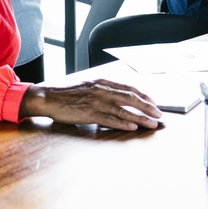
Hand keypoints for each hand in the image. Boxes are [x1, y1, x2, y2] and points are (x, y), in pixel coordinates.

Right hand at [19, 79, 161, 130]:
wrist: (48, 97)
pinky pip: (110, 118)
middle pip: (130, 98)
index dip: (144, 96)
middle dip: (147, 106)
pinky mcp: (89, 113)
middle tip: (159, 114)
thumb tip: (119, 96)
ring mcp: (96, 101)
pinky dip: (123, 123)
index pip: (128, 87)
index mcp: (102, 82)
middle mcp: (101, 89)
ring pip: (124, 109)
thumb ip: (103, 89)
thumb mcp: (87, 86)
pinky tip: (133, 127)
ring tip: (152, 123)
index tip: (153, 103)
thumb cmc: (66, 94)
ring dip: (141, 117)